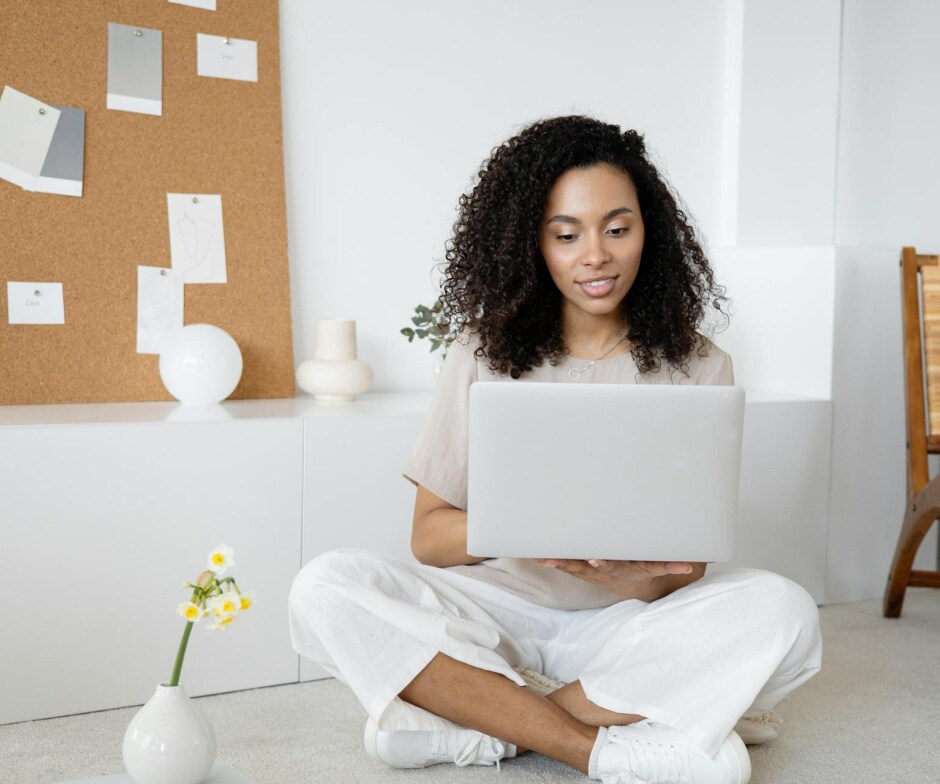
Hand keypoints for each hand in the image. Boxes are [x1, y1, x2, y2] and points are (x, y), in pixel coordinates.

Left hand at [534, 558, 698, 601]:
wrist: (637, 585)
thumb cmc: (645, 570)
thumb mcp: (658, 568)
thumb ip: (671, 565)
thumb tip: (689, 565)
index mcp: (622, 570)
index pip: (611, 566)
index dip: (603, 563)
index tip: (594, 559)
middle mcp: (605, 571)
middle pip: (585, 568)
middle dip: (570, 564)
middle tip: (552, 560)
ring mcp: (594, 572)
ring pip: (573, 567)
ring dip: (557, 563)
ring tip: (541, 558)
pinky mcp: (586, 570)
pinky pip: (568, 566)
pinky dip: (555, 561)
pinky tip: (538, 556)